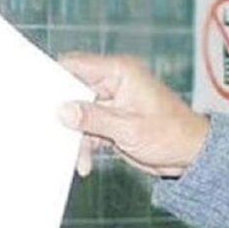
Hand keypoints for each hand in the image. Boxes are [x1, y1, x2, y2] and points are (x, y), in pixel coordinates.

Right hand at [57, 53, 209, 177]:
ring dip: (74, 136)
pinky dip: (83, 146)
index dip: (55, 77)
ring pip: (77, 114)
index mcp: (120, 73)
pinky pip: (86, 130)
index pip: (77, 64)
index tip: (39, 96)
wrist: (189, 156)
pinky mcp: (110, 122)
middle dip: (63, 113)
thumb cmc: (171, 135)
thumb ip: (93, 118)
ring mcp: (110, 103)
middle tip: (50, 130)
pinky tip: (84, 163)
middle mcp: (113, 84)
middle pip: (72, 91)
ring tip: (74, 154)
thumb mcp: (128, 128)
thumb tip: (63, 110)